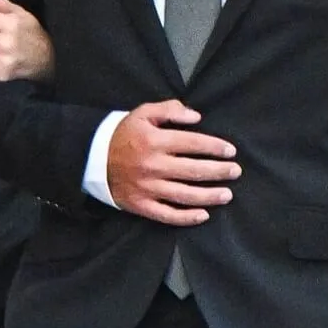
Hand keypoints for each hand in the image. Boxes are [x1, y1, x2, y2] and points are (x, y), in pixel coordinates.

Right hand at [106, 101, 239, 225]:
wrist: (92, 157)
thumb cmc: (123, 134)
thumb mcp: (143, 113)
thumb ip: (170, 110)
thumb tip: (196, 117)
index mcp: (154, 140)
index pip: (193, 144)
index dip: (215, 147)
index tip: (230, 151)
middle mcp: (153, 165)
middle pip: (194, 171)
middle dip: (219, 172)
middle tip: (235, 172)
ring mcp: (147, 188)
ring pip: (185, 195)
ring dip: (210, 196)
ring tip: (227, 194)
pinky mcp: (141, 205)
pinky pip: (167, 215)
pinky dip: (187, 217)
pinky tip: (204, 215)